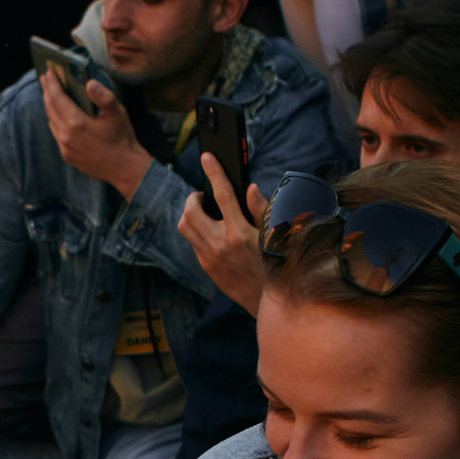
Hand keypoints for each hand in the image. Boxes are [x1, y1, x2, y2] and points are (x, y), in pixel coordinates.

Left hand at [41, 69, 150, 198]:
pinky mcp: (67, 156)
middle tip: (45, 78)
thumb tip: (90, 83)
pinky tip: (60, 115)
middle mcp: (66, 136)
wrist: (125, 169)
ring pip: (52, 121)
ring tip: (51, 94)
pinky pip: (57, 134)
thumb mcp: (117, 113)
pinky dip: (55, 121)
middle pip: (50, 109)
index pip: (57, 98)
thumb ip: (103, 96)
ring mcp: (65, 148)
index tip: (48, 72)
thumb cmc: (122, 138)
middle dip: (47, 91)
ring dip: (50, 106)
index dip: (52, 84)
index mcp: (76, 123)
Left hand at [178, 156, 269, 314]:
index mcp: (240, 232)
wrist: (266, 300)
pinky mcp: (206, 266)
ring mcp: (209, 257)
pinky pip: (192, 242)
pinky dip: (197, 231)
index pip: (222, 194)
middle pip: (191, 211)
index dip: (214, 172)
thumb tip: (249, 188)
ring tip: (203, 211)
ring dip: (190, 214)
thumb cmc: (274, 264)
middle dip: (193, 197)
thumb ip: (259, 209)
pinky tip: (210, 230)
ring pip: (185, 227)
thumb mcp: (272, 235)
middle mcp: (220, 244)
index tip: (207, 157)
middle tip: (202, 195)